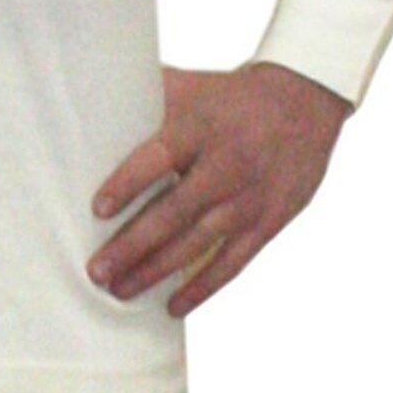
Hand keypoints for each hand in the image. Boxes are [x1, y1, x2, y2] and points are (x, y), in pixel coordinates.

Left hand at [87, 62, 351, 316]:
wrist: (303, 100)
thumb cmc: (231, 96)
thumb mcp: (191, 87)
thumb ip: (147, 96)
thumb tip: (89, 96)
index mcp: (200, 129)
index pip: (158, 157)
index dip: (128, 183)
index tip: (98, 209)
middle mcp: (225, 166)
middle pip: (174, 212)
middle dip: (132, 245)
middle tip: (97, 271)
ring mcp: (248, 198)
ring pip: (198, 244)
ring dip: (157, 271)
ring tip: (120, 290)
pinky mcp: (268, 222)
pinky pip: (232, 262)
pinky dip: (202, 287)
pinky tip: (173, 305)